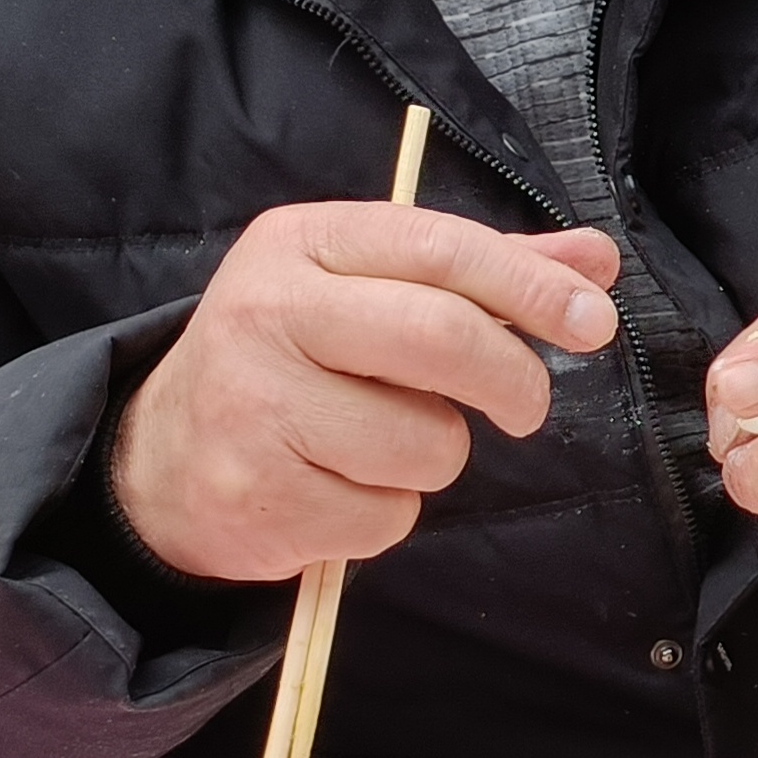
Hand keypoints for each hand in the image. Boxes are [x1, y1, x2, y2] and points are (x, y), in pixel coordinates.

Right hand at [111, 204, 619, 584]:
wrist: (163, 460)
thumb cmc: (296, 362)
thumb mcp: (370, 291)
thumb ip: (483, 274)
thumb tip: (595, 259)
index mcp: (302, 242)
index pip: (444, 248)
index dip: (534, 287)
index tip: (595, 321)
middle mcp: (268, 311)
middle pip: (444, 338)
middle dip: (513, 380)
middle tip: (524, 406)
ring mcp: (255, 405)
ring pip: (429, 441)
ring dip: (434, 457)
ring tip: (377, 444)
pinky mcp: (260, 494)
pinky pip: (389, 514)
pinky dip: (387, 512)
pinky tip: (337, 487)